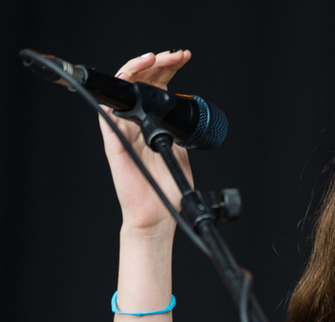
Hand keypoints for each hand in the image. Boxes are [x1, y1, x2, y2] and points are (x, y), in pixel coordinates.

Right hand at [99, 50, 193, 232]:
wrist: (159, 213)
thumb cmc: (168, 187)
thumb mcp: (180, 150)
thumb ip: (177, 131)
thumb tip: (187, 115)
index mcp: (151, 122)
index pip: (156, 86)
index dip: (168, 68)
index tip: (184, 57)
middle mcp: (134, 122)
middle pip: (141, 82)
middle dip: (159, 63)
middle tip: (177, 55)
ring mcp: (123, 130)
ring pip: (123, 90)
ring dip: (139, 70)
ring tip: (158, 58)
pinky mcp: (114, 142)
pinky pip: (108, 113)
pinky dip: (117, 94)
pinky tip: (132, 78)